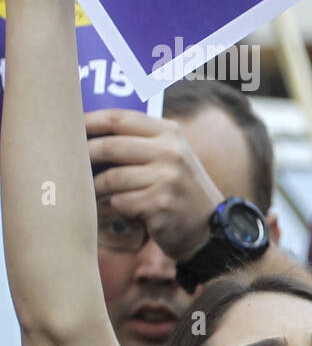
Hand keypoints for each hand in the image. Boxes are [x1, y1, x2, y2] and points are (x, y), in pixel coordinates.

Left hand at [85, 109, 223, 260]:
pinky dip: (112, 210)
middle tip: (71, 169)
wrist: (210, 226)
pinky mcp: (160, 203)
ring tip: (94, 196)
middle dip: (84, 159)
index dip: (88, 122)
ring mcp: (167, 178)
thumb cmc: (178, 190)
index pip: (119, 118)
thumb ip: (139, 142)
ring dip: (96, 190)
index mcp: (170, 133)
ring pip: (110, 179)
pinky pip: (119, 203)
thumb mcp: (170, 156)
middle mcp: (171, 151)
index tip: (68, 129)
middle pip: (109, 147)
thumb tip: (84, 134)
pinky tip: (118, 213)